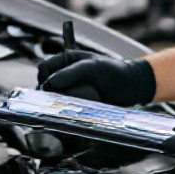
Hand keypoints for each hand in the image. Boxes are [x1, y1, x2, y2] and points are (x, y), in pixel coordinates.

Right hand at [37, 50, 155, 106]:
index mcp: (65, 61)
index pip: (44, 68)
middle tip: (74, 95)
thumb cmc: (113, 71)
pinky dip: (70, 112)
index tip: (52, 86)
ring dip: (67, 103)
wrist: (130, 87)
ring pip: (55, 101)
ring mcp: (69, 92)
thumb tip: (50, 84)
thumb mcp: (92, 67)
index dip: (45, 77)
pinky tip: (84, 109)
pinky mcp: (75, 106)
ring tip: (87, 98)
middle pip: (46, 88)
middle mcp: (64, 77)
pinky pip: (64, 111)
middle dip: (57, 93)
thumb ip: (71, 73)